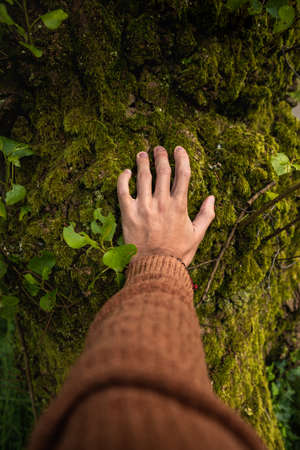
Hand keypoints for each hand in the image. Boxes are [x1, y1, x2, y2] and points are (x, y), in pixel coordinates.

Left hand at [117, 145, 214, 265]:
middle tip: (159, 149)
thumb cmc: (178, 253)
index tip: (179, 149)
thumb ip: (206, 215)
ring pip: (142, 177)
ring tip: (142, 154)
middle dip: (161, 156)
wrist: (155, 267)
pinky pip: (123, 190)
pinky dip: (123, 178)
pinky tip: (126, 172)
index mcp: (179, 206)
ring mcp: (143, 207)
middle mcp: (161, 203)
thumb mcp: (197, 235)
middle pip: (161, 171)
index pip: (182, 174)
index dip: (181, 158)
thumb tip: (212, 198)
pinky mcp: (128, 213)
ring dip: (142, 162)